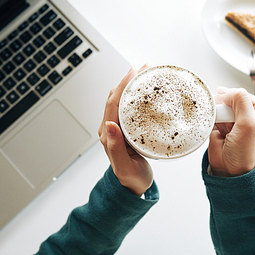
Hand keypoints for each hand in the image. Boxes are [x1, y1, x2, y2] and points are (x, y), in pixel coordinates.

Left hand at [98, 65, 152, 195]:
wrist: (133, 187)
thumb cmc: (131, 179)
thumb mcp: (125, 167)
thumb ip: (116, 148)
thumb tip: (109, 124)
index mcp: (108, 134)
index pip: (113, 102)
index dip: (124, 84)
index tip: (135, 71)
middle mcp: (110, 128)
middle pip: (116, 96)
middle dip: (128, 79)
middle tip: (144, 67)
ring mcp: (118, 128)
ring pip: (122, 100)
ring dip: (131, 85)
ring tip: (145, 73)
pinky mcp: (126, 129)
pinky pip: (129, 107)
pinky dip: (136, 95)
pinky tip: (146, 91)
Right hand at [208, 87, 254, 176]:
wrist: (230, 169)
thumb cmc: (245, 151)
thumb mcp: (249, 123)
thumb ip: (241, 100)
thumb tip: (225, 91)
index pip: (241, 93)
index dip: (233, 101)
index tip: (234, 116)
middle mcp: (245, 111)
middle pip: (228, 98)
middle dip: (223, 108)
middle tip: (226, 121)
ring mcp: (230, 118)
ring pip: (217, 105)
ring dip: (216, 114)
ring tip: (220, 127)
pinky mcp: (218, 124)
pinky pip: (210, 114)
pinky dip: (209, 119)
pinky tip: (213, 127)